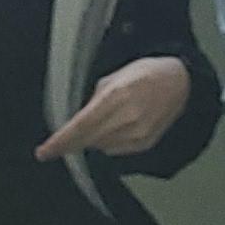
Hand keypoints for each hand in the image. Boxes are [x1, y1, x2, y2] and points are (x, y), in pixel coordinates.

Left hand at [35, 57, 191, 163]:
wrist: (180, 84)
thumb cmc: (147, 73)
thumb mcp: (116, 76)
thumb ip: (95, 97)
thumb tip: (78, 117)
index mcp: (117, 96)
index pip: (81, 125)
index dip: (60, 141)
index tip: (44, 152)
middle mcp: (128, 118)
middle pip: (88, 140)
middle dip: (70, 143)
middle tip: (54, 146)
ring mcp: (138, 134)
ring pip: (100, 146)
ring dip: (90, 139)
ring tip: (98, 122)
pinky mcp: (144, 144)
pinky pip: (115, 150)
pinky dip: (107, 142)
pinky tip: (113, 128)